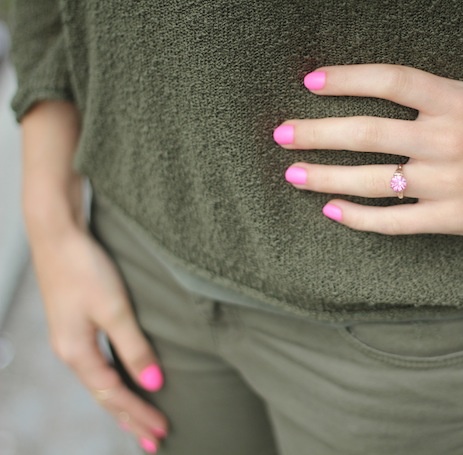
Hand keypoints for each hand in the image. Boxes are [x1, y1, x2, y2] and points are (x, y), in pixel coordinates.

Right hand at [32, 230, 167, 452]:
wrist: (57, 233)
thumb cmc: (85, 268)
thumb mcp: (115, 309)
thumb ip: (134, 347)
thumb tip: (154, 382)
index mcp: (76, 353)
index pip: (114, 395)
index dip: (139, 414)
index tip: (162, 431)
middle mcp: (70, 352)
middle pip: (105, 396)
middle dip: (129, 419)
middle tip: (154, 442)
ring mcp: (71, 339)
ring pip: (101, 382)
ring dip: (123, 404)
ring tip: (140, 423)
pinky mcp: (76, 325)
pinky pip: (99, 365)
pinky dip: (115, 381)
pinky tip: (125, 383)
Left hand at [275, 9, 462, 238]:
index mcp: (456, 102)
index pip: (391, 81)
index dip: (348, 78)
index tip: (311, 80)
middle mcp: (444, 140)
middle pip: (367, 133)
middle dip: (317, 132)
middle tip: (280, 132)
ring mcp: (444, 182)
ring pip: (372, 180)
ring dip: (326, 177)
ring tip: (291, 173)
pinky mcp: (448, 217)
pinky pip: (394, 221)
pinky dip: (360, 218)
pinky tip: (331, 212)